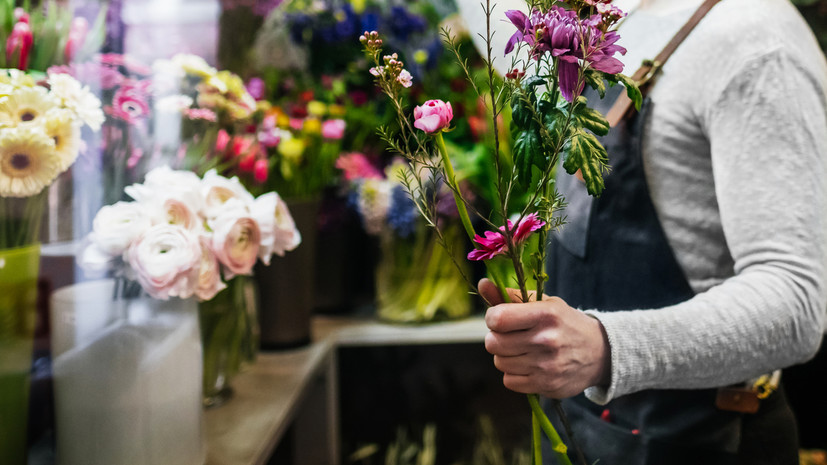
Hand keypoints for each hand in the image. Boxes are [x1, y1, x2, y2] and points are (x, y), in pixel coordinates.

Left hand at [478, 278, 610, 397]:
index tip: (500, 318)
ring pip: (499, 362)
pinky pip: (508, 381)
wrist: (600, 353)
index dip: (492, 318)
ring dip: (505, 356)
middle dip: (497, 338)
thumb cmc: (564, 323)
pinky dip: (514, 374)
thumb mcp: (544, 303)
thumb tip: (481, 284)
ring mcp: (546, 365)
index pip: (497, 319)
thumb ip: (510, 295)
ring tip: (522, 350)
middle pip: (493, 343)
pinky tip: (528, 365)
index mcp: (545, 314)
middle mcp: (546, 340)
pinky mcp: (546, 385)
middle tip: (510, 336)